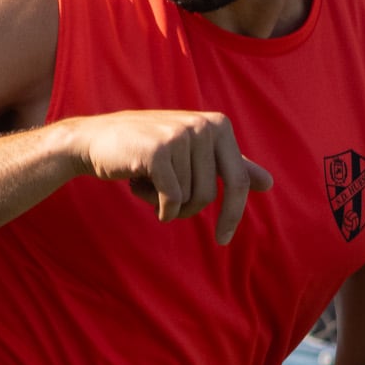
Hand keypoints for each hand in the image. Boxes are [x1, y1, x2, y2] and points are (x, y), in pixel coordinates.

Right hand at [63, 110, 273, 242]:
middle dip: (187, 209)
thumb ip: (230, 166)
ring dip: (165, 203)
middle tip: (165, 200)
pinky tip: (138, 187)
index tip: (222, 239)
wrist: (96, 139)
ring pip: (188, 198)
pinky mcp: (158, 151)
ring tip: (148, 180)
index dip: (232, 215)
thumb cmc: (148, 149)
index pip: (238, 180)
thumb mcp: (193, 153)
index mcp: (218, 125)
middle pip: (209, 195)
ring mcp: (181, 135)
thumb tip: (269, 183)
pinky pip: (170, 199)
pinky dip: (156, 205)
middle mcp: (204, 125)